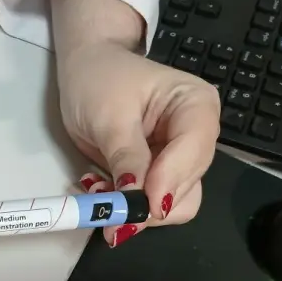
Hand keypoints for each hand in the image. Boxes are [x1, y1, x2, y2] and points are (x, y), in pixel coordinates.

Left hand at [51, 0, 220, 246]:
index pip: (194, 152)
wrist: (84, 71)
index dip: (169, 181)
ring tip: (99, 193)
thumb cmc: (99, 79)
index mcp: (196, 107)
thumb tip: (137, 197)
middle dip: (148, 203)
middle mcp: (196, 137)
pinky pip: (150, 203)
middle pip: (187, 186)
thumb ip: (126, 156)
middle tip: (108, 209)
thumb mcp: (108, 115)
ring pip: (171, 203)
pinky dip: (127, 205)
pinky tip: (101, 188)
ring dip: (135, 209)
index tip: (140, 205)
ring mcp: (178, 159)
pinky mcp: (157, 175)